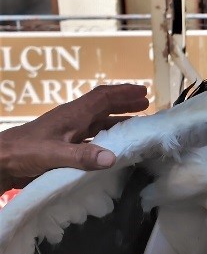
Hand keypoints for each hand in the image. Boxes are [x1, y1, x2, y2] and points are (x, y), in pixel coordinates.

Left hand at [0, 83, 148, 191]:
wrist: (2, 161)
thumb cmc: (24, 153)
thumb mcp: (54, 154)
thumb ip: (82, 157)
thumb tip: (113, 157)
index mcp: (72, 115)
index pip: (102, 97)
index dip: (123, 93)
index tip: (143, 92)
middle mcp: (72, 120)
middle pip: (102, 106)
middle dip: (124, 103)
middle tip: (145, 103)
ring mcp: (68, 133)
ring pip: (98, 121)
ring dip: (117, 120)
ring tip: (135, 122)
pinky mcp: (64, 146)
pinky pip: (91, 137)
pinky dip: (106, 137)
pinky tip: (113, 146)